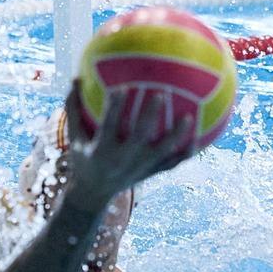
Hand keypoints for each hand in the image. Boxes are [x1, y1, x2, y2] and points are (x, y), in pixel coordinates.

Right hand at [61, 81, 193, 207]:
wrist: (94, 193)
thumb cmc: (83, 158)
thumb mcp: (74, 138)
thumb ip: (74, 110)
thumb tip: (75, 78)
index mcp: (102, 149)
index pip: (108, 126)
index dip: (114, 108)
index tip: (120, 88)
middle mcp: (122, 159)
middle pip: (139, 137)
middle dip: (150, 116)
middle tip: (160, 94)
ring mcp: (140, 168)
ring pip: (162, 151)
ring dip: (176, 134)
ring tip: (189, 116)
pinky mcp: (151, 173)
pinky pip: (172, 163)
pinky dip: (186, 152)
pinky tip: (199, 138)